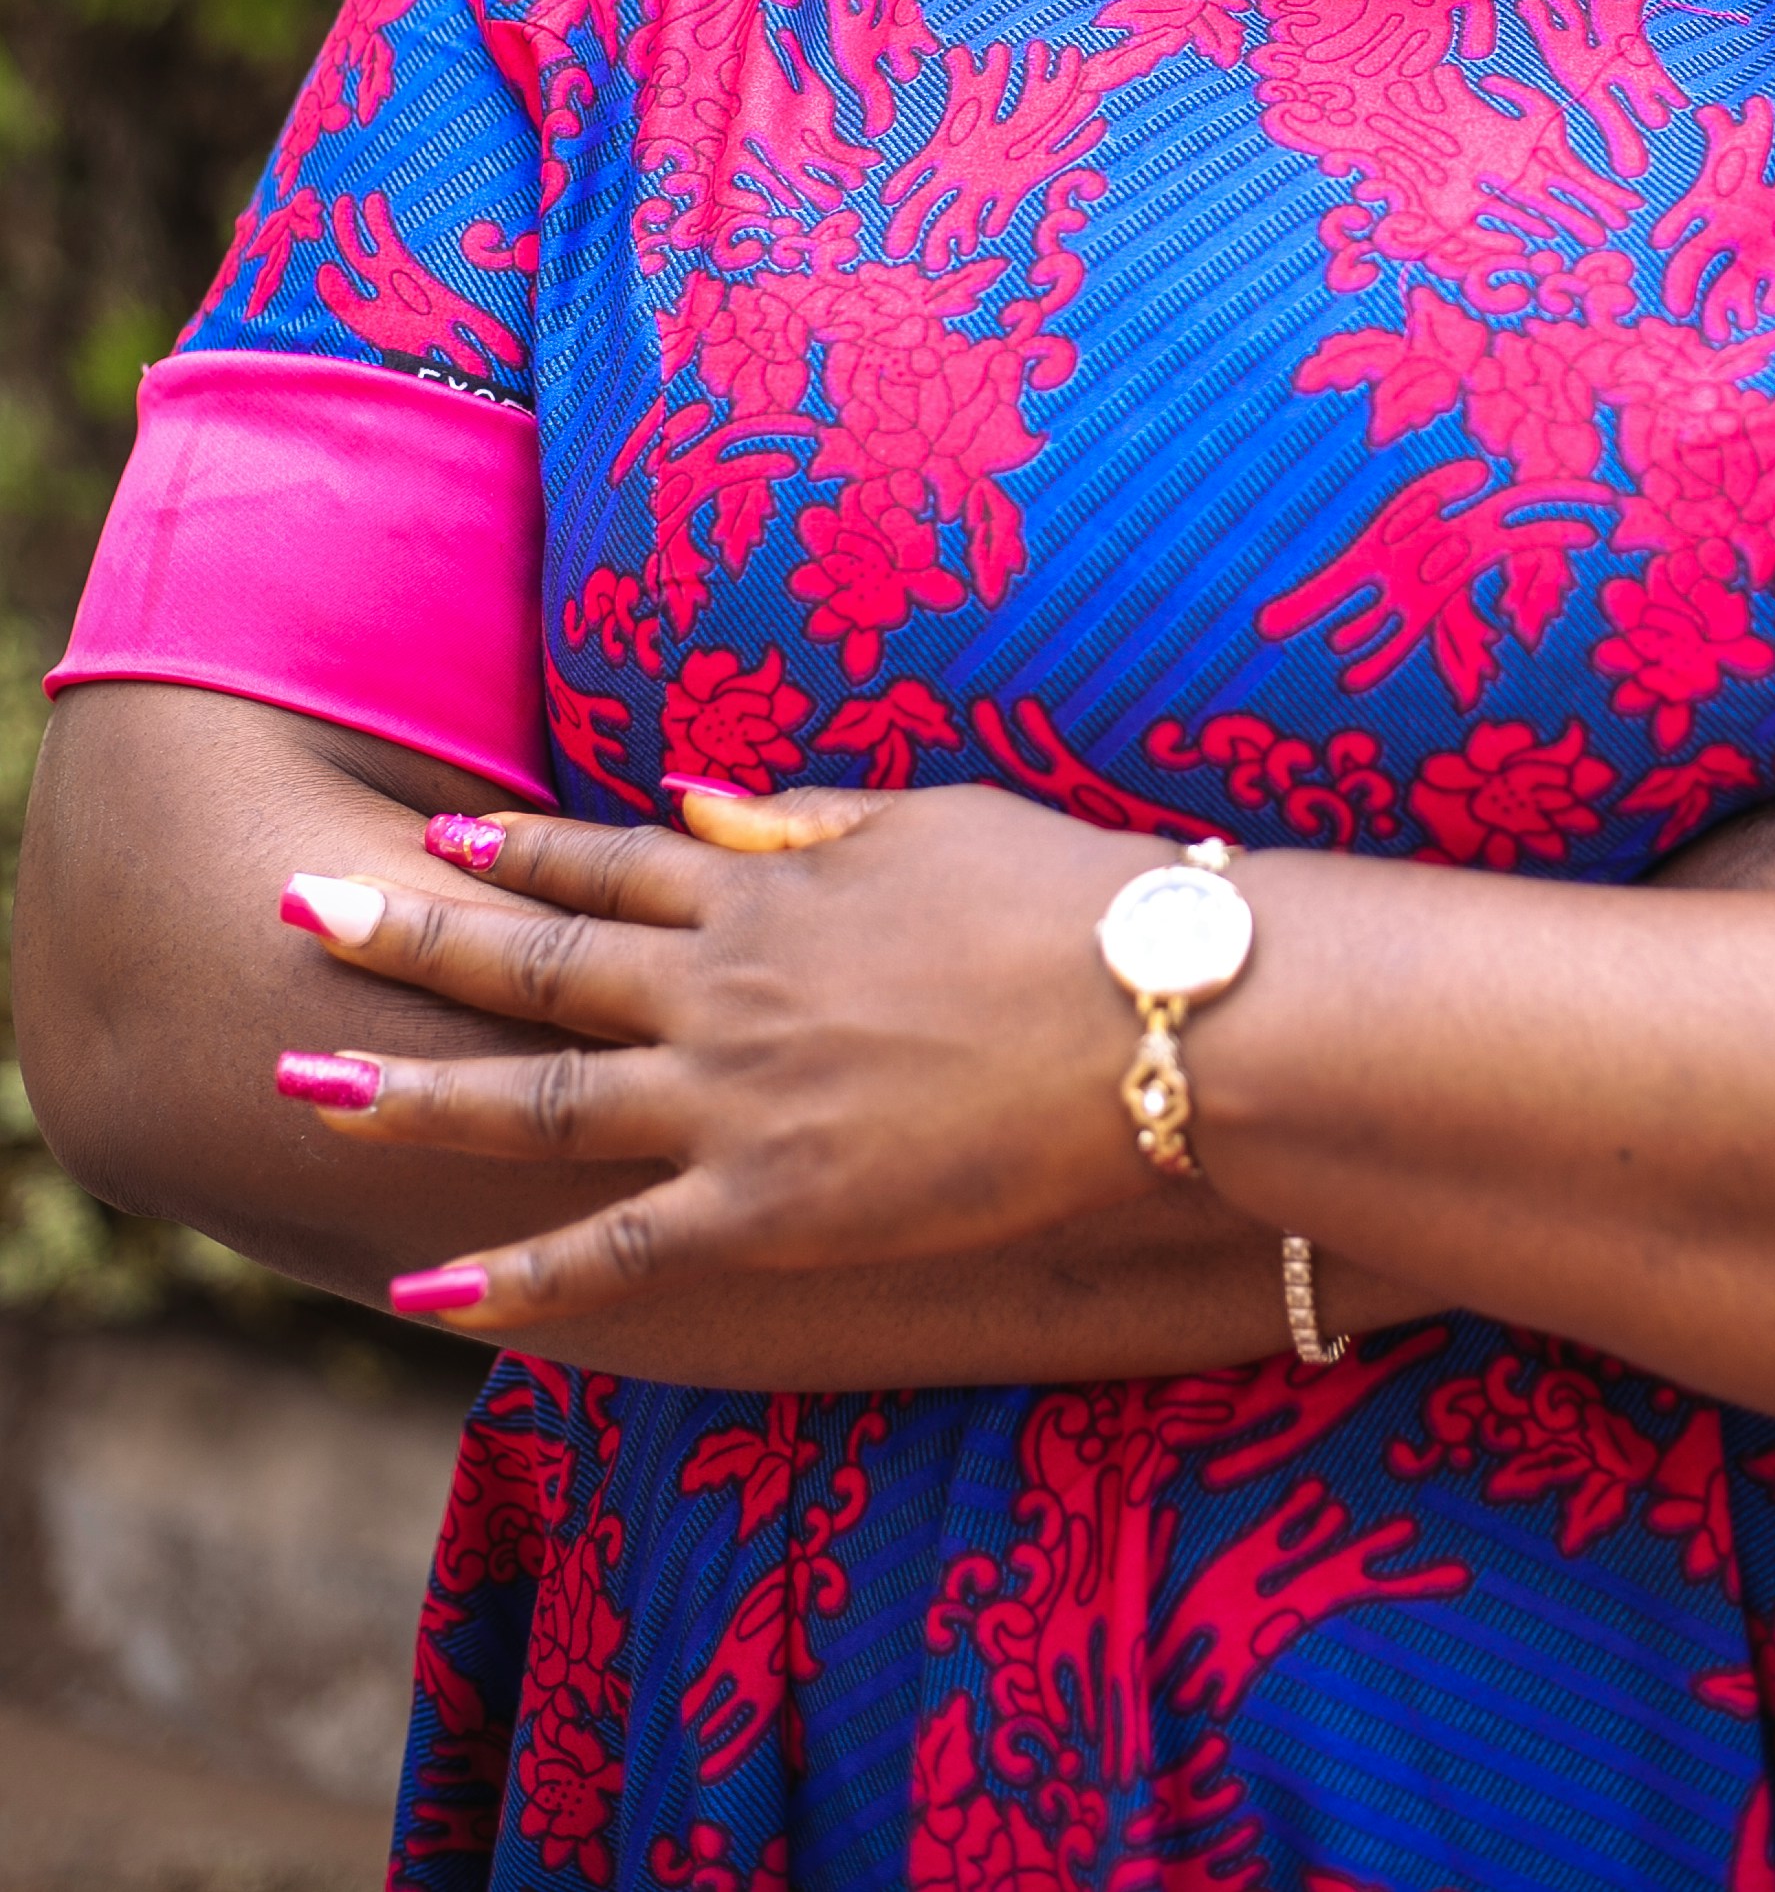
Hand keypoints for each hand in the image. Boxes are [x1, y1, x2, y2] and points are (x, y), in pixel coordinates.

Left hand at [271, 782, 1177, 1333]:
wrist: (1160, 1014)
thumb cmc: (1071, 901)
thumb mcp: (928, 822)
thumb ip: (798, 821)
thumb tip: (694, 805)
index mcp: (765, 890)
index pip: (606, 866)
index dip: (517, 851)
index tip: (437, 834)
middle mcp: (722, 986)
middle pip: (531, 962)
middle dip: (404, 938)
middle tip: (292, 913)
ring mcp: (735, 1099)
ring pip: (533, 1099)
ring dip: (409, 1092)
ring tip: (299, 1084)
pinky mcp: (773, 1207)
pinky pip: (614, 1250)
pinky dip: (512, 1274)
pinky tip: (422, 1290)